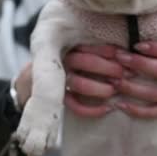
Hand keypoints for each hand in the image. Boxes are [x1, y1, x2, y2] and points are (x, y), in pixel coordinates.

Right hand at [14, 45, 128, 117]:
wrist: (31, 84)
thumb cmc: (66, 65)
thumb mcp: (76, 51)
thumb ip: (94, 50)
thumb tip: (125, 49)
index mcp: (67, 47)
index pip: (86, 46)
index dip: (105, 50)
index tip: (122, 55)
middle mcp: (61, 62)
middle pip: (83, 62)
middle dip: (106, 67)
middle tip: (123, 74)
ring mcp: (57, 81)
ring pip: (78, 83)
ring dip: (98, 88)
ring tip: (114, 91)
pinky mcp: (57, 100)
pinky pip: (73, 105)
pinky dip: (91, 109)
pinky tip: (106, 109)